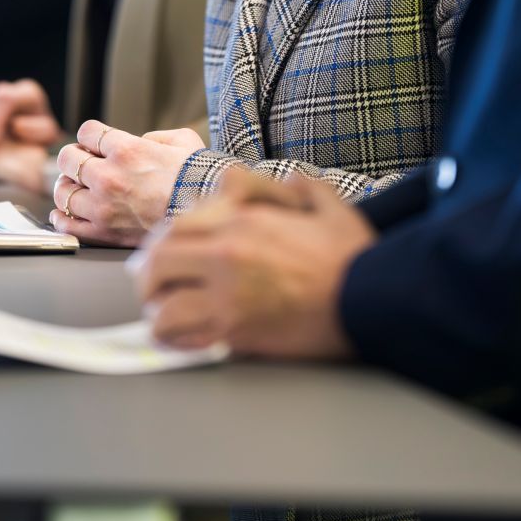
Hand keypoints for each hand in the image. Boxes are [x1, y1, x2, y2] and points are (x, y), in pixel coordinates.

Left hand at [51, 119, 205, 247]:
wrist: (205, 220)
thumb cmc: (199, 181)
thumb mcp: (184, 140)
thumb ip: (157, 137)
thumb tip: (143, 142)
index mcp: (127, 149)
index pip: (86, 132)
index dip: (90, 136)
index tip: (94, 144)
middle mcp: (109, 176)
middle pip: (67, 159)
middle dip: (73, 158)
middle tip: (80, 164)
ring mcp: (103, 206)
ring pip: (63, 192)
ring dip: (67, 188)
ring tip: (75, 189)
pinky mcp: (104, 233)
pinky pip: (67, 225)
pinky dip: (61, 219)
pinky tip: (65, 214)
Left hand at [134, 167, 375, 357]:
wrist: (369, 302)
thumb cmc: (353, 258)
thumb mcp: (329, 206)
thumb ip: (302, 188)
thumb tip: (288, 182)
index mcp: (243, 220)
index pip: (180, 224)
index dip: (166, 239)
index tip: (166, 252)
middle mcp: (226, 253)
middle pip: (160, 259)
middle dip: (151, 273)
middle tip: (155, 285)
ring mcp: (227, 294)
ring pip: (163, 301)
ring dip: (158, 308)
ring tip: (163, 315)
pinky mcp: (234, 332)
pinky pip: (182, 335)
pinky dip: (172, 337)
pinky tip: (176, 338)